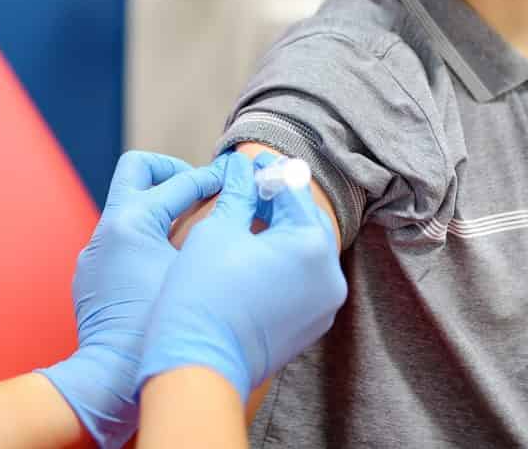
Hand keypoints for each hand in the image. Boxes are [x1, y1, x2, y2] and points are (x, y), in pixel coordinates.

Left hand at [38, 150, 224, 447]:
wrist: (108, 382)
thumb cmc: (153, 333)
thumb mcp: (194, 275)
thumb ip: (214, 234)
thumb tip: (235, 208)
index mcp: (130, 222)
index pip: (180, 183)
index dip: (214, 178)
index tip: (236, 178)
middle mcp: (106, 230)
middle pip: (138, 170)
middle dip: (172, 172)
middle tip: (202, 189)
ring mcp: (96, 252)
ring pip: (130, 205)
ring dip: (163, 206)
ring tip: (198, 224)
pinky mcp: (95, 275)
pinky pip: (125, 238)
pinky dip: (151, 235)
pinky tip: (176, 260)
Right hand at [136, 151, 346, 402]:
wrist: (198, 365)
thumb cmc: (203, 295)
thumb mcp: (217, 230)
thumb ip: (238, 192)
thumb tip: (242, 167)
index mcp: (311, 246)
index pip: (294, 192)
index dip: (270, 171)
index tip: (252, 160)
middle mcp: (330, 276)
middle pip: (307, 222)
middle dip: (280, 202)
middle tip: (250, 185)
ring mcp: (324, 306)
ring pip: (306, 253)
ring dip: (282, 232)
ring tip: (249, 217)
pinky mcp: (311, 327)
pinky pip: (303, 281)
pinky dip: (284, 263)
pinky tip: (255, 254)